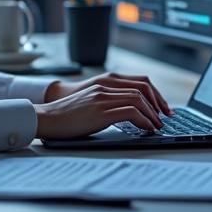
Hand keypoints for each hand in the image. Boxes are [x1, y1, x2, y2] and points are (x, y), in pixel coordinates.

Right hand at [44, 72, 171, 115]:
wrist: (46, 118)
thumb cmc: (66, 117)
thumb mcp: (89, 105)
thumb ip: (106, 104)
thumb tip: (126, 115)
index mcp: (104, 85)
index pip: (138, 83)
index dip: (154, 95)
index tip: (161, 108)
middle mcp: (105, 88)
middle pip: (142, 89)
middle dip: (158, 104)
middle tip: (165, 117)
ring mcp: (103, 98)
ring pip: (139, 99)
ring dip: (152, 113)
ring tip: (158, 126)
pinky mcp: (100, 111)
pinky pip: (131, 112)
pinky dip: (144, 120)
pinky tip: (147, 128)